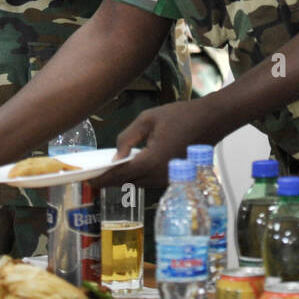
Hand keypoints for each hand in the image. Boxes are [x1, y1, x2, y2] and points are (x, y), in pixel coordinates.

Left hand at [96, 99, 222, 191]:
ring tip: (108, 169)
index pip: (120, 175)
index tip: (87, 180)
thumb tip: (114, 158)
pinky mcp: (174, 177)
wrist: (212, 120)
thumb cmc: (180, 115)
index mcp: (151, 161)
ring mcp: (168, 179)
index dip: (102, 179)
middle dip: (111, 179)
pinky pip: (150, 179)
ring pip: (139, 182)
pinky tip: (129, 165)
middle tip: (93, 174)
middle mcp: (160, 175)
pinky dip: (138, 175)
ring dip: (125, 177)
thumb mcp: (148, 119)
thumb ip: (127, 138)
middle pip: (128, 182)